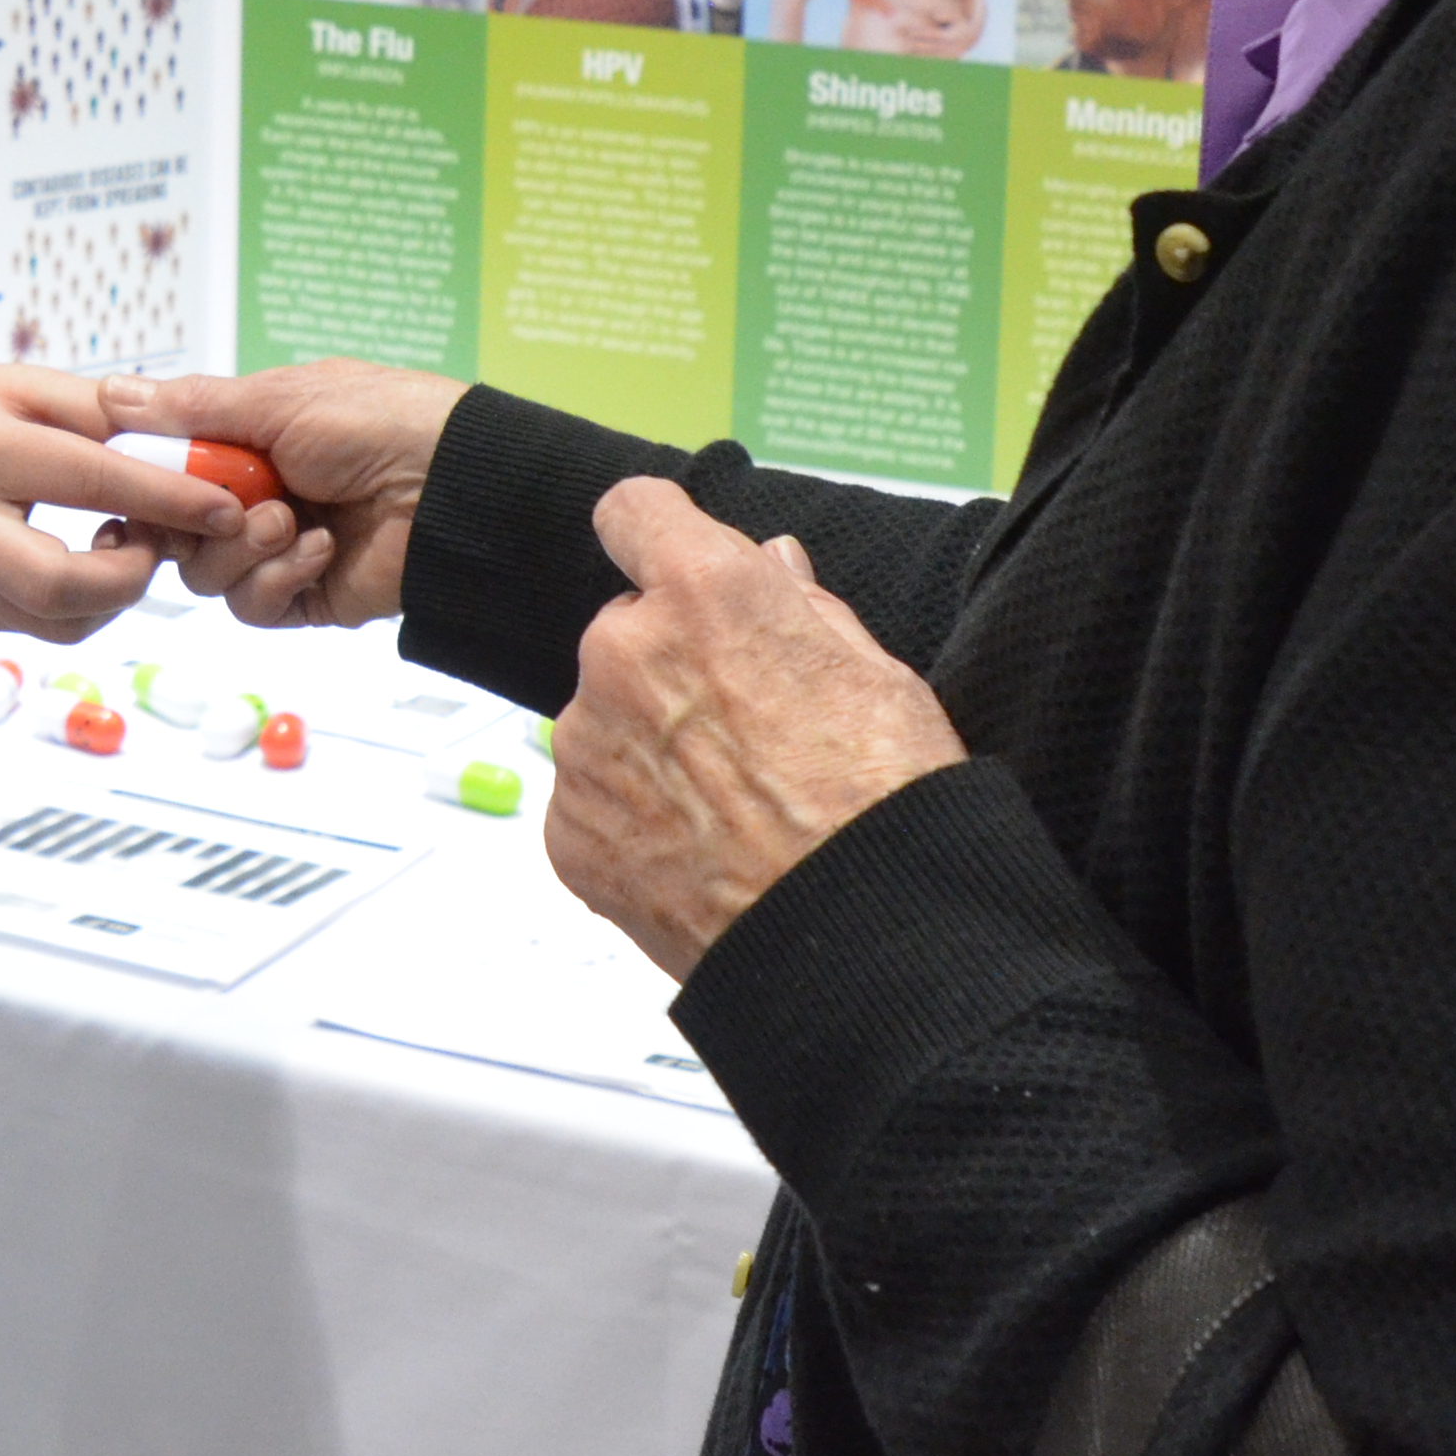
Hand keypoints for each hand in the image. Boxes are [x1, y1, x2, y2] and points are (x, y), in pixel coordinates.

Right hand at [0, 365, 238, 640]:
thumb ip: (86, 406)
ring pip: (53, 622)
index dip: (169, 497)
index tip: (226, 503)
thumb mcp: (2, 382)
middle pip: (63, 584)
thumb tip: (169, 427)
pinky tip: (79, 565)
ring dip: (107, 597)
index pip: (93, 480)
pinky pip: (29, 626)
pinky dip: (72, 605)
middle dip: (131, 576)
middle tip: (157, 544)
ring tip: (117, 548)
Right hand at [96, 358, 454, 627]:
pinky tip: (319, 548)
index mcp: (251, 439)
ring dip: (241, 547)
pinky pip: (253, 605)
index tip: (129, 481)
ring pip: (205, 573)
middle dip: (191, 517)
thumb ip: (193, 408)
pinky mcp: (305, 596)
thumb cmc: (378, 422)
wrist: (458, 487)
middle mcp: (258, 494)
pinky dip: (277, 578)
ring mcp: (280, 548)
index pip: (170, 465)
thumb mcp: (279, 399)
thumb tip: (111, 392)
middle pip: (175, 527)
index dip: (147, 477)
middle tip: (222, 502)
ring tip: (289, 520)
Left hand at [547, 481, 966, 979]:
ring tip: (731, 809)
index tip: (674, 561)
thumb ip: (803, 609)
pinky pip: (592, 800)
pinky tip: (701, 854)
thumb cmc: (887, 807)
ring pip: (605, 719)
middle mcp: (625, 654)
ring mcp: (587, 746)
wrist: (863, 944)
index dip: (659, 535)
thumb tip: (770, 564)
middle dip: (670, 663)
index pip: (635, 512)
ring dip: (649, 746)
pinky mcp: (569, 829)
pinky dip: (632, 820)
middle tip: (744, 731)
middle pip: (625, 630)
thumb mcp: (879, 676)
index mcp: (704, 594)